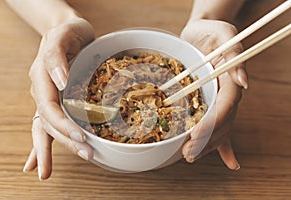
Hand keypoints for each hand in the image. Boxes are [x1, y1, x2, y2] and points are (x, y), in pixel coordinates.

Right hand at [23, 18, 94, 179]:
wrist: (69, 32)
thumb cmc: (69, 33)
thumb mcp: (63, 34)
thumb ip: (56, 55)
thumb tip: (58, 80)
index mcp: (42, 77)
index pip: (49, 107)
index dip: (63, 124)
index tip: (81, 136)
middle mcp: (42, 91)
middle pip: (49, 122)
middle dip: (66, 141)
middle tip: (87, 155)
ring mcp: (48, 98)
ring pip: (45, 128)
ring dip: (54, 149)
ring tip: (52, 170)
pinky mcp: (57, 101)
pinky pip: (46, 125)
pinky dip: (40, 146)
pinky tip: (37, 164)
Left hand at [180, 19, 247, 169]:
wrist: (201, 32)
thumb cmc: (211, 31)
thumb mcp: (223, 34)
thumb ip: (233, 54)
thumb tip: (243, 82)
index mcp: (230, 79)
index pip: (225, 105)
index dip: (212, 122)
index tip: (195, 134)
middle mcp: (227, 93)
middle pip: (221, 121)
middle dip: (205, 140)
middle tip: (188, 153)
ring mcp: (220, 99)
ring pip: (219, 127)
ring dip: (207, 145)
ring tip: (191, 157)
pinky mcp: (212, 101)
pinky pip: (219, 125)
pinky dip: (223, 144)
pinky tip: (230, 161)